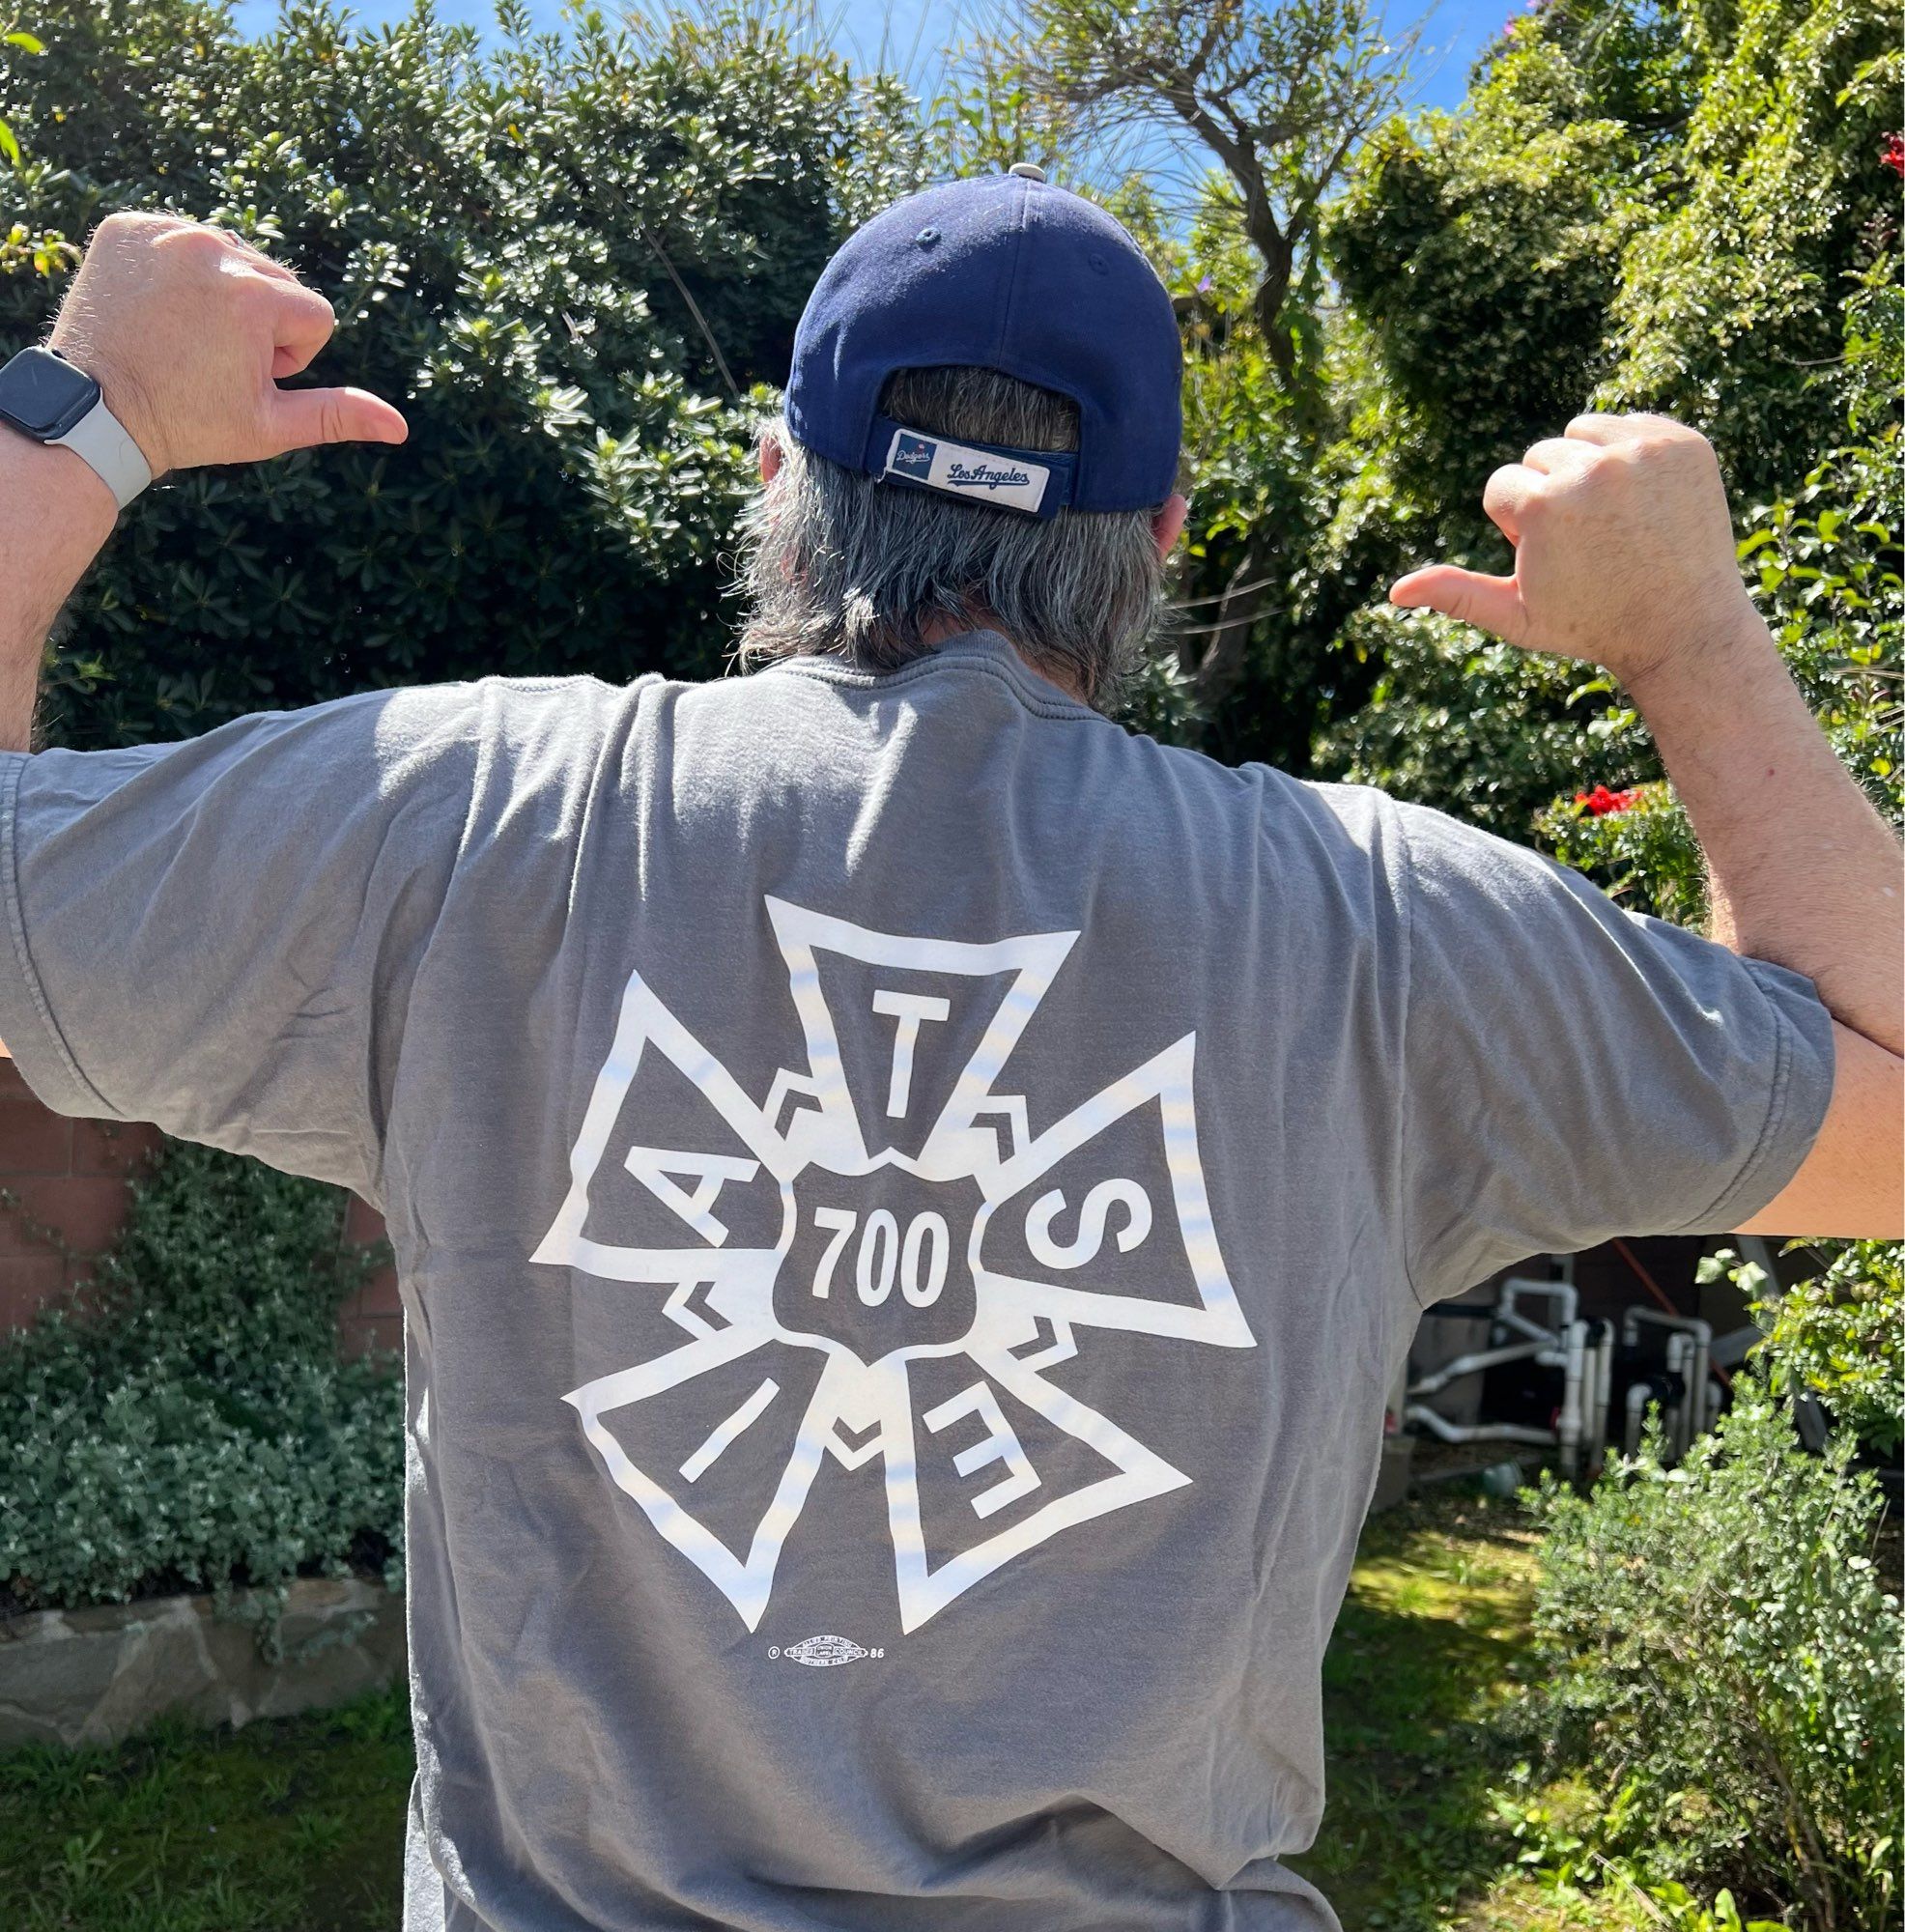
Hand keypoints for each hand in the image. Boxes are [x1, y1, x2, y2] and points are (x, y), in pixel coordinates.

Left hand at [47, 210, 406, 478]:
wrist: (94, 411)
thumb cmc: (189, 423)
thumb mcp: (271, 425)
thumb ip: (336, 414)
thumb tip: (400, 426)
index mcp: (255, 296)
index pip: (314, 315)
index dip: (290, 356)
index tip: (245, 376)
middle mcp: (213, 249)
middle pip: (275, 281)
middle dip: (257, 322)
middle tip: (210, 359)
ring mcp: (164, 232)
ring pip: (230, 257)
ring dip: (221, 293)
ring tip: (185, 333)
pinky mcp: (127, 226)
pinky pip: (180, 239)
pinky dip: (175, 271)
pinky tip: (157, 308)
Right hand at [1387, 412, 1762, 686]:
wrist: (1685, 626)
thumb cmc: (1592, 625)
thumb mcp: (1517, 617)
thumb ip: (1457, 594)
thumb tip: (1396, 590)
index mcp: (1544, 504)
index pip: (1502, 485)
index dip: (1518, 527)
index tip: (1556, 559)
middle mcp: (1594, 468)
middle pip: (1541, 455)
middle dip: (1551, 495)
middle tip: (1589, 545)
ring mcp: (1644, 452)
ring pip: (1583, 431)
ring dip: (1587, 466)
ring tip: (1612, 519)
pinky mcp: (1684, 442)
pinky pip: (1632, 424)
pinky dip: (1630, 455)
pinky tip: (1643, 502)